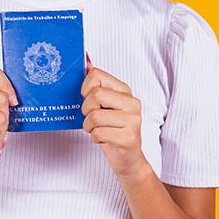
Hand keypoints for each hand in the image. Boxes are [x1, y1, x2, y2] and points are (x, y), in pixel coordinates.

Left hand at [81, 51, 144, 177]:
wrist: (128, 158)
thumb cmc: (112, 129)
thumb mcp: (104, 105)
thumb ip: (96, 83)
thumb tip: (85, 60)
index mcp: (125, 91)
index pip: (96, 75)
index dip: (85, 89)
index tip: (89, 99)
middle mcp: (132, 103)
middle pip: (96, 94)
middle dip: (86, 109)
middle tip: (92, 118)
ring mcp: (133, 120)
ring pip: (94, 117)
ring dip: (89, 127)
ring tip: (97, 130)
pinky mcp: (129, 138)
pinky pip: (98, 133)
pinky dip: (95, 138)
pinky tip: (104, 139)